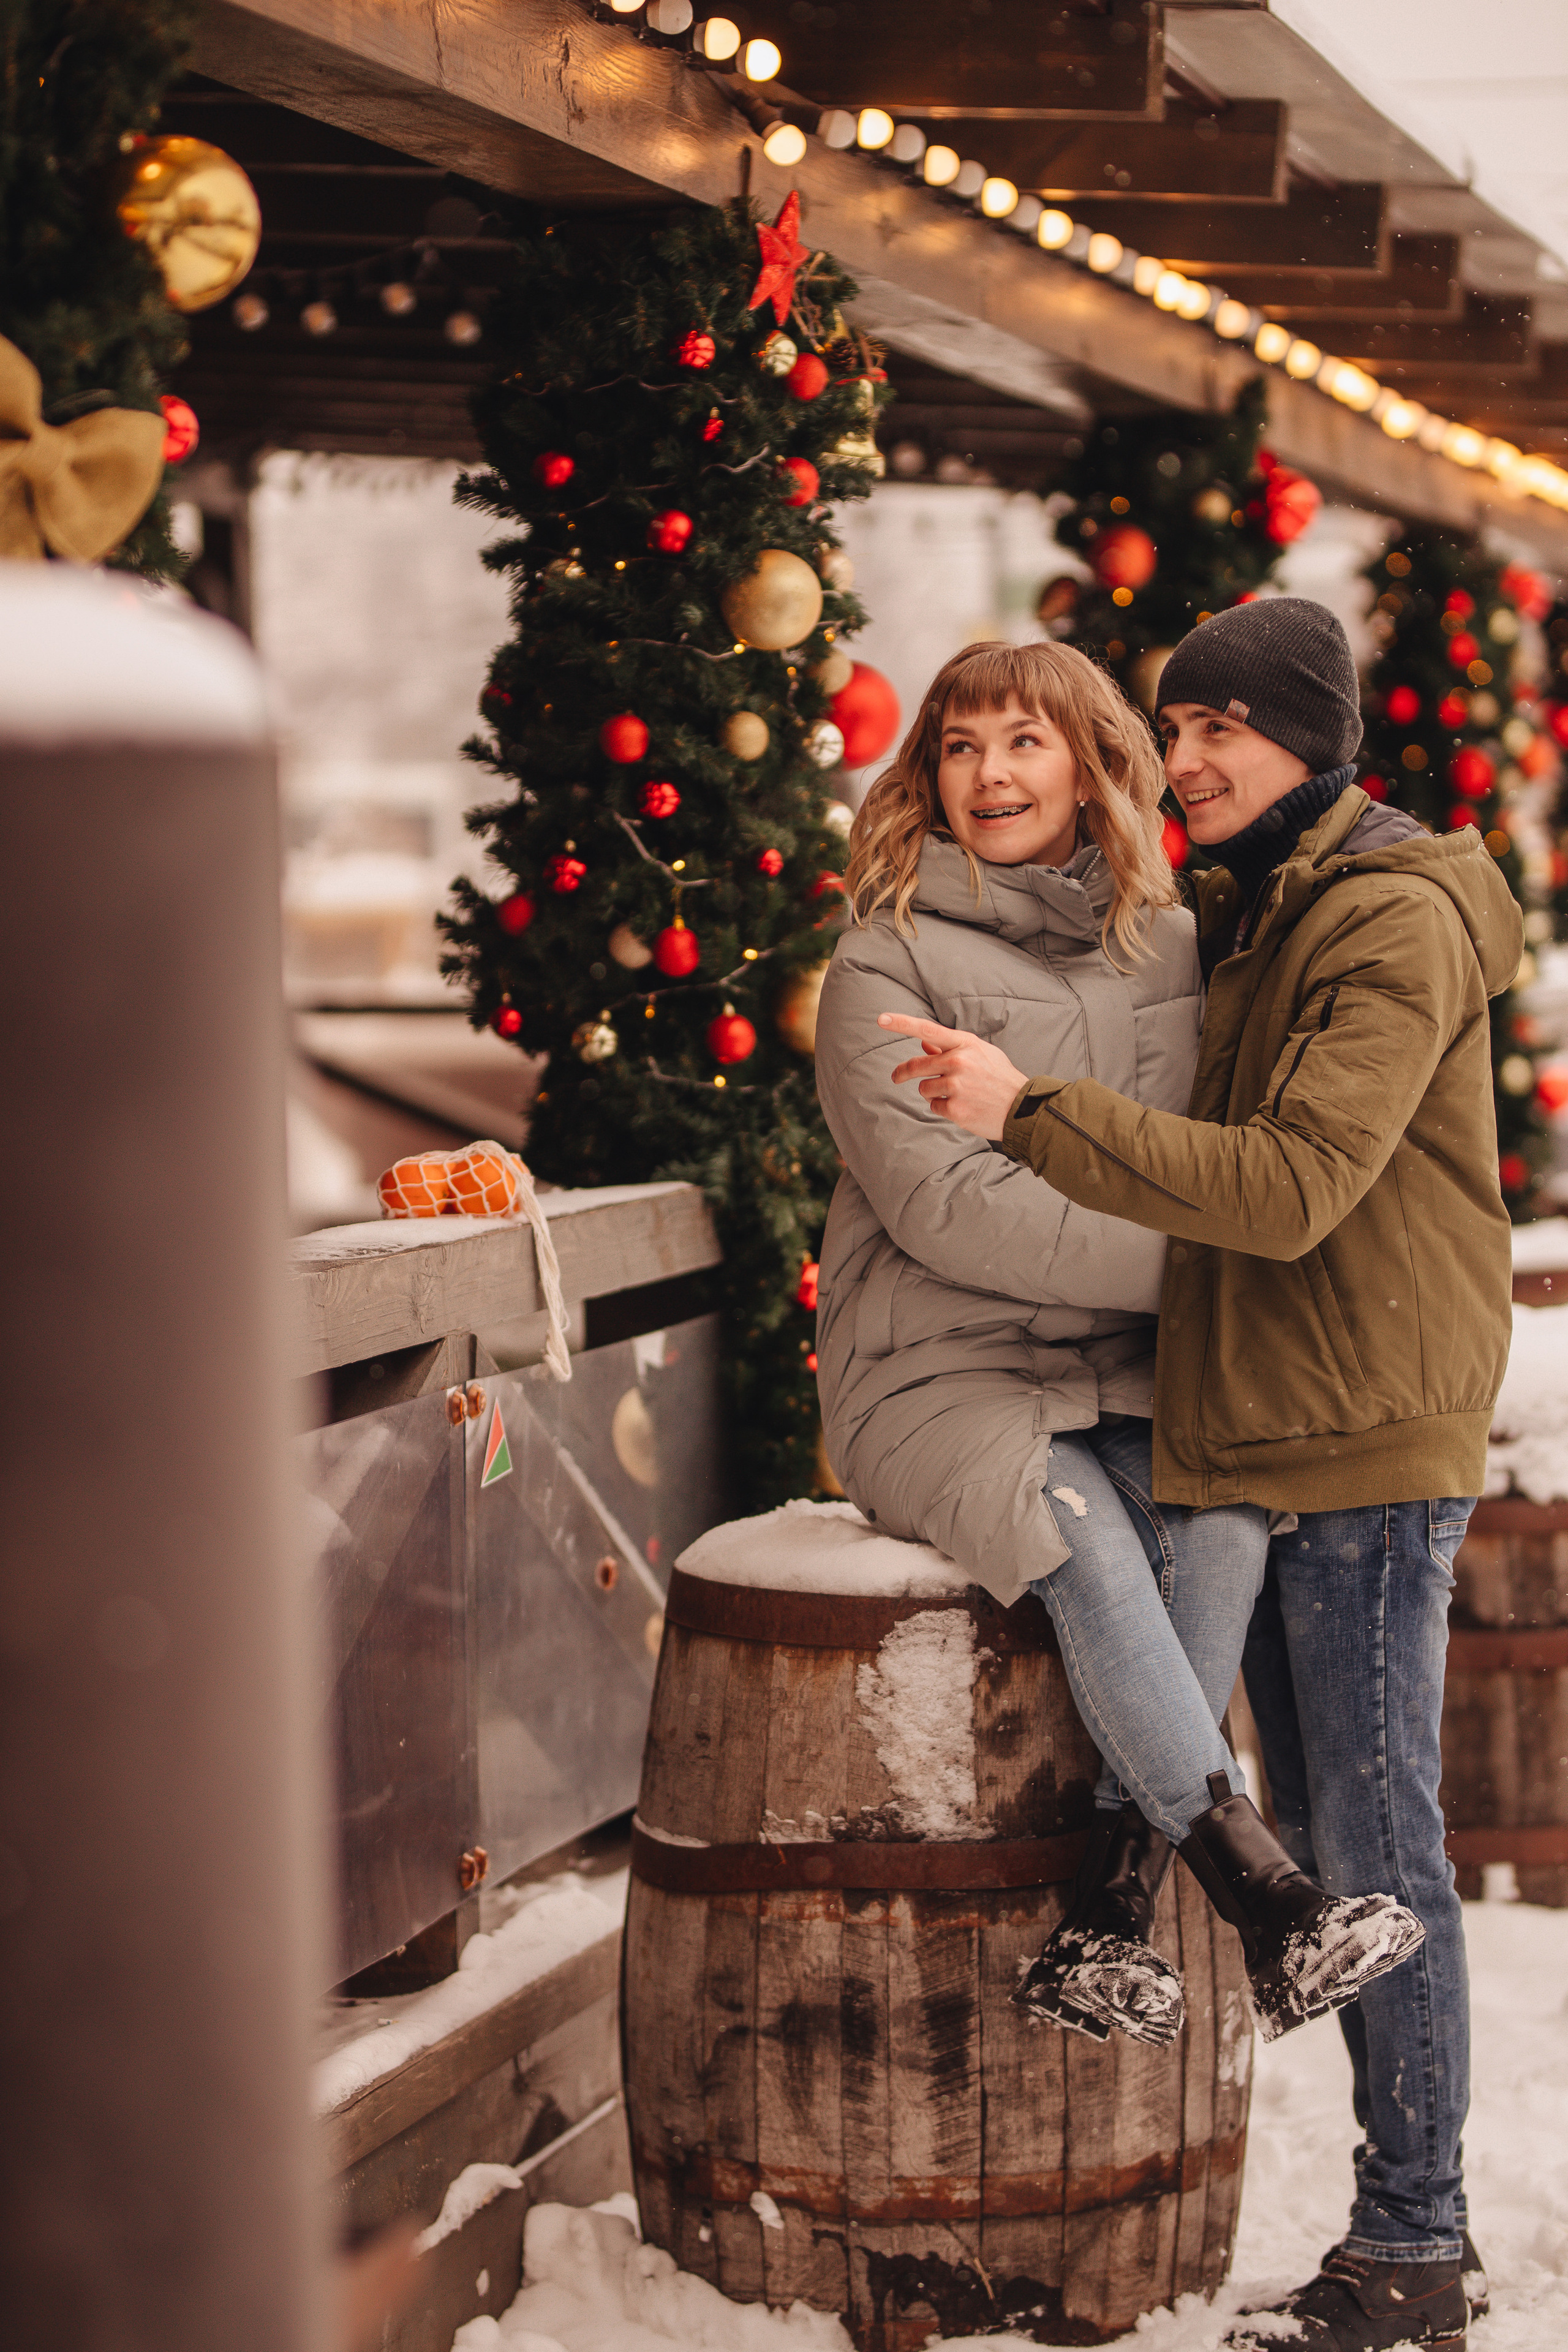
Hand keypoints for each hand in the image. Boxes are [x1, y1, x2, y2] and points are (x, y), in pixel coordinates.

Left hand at [879, 1012, 1028, 1141]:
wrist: (1023, 1108)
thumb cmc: (1000, 1078)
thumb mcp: (981, 1054)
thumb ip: (951, 1048)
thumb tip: (924, 1044)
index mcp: (965, 1044)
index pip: (928, 1029)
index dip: (902, 1023)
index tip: (881, 1019)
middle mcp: (959, 1062)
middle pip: (916, 1065)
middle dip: (902, 1072)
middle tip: (896, 1077)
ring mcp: (957, 1086)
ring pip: (924, 1088)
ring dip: (932, 1092)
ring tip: (957, 1094)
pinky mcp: (955, 1108)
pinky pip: (934, 1106)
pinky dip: (943, 1108)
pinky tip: (962, 1106)